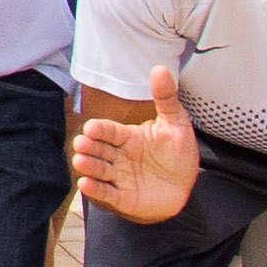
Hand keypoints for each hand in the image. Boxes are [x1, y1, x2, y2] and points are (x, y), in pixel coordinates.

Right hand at [68, 65, 201, 223]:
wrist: (186, 187)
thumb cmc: (179, 154)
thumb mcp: (176, 123)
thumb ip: (166, 98)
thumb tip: (160, 68)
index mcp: (128, 137)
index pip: (109, 131)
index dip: (100, 129)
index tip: (92, 127)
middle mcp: (119, 156)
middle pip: (99, 149)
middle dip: (88, 146)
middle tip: (81, 143)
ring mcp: (119, 177)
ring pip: (99, 170)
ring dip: (88, 166)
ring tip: (80, 161)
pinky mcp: (122, 198)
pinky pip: (106, 193)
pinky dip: (95, 189)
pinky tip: (86, 184)